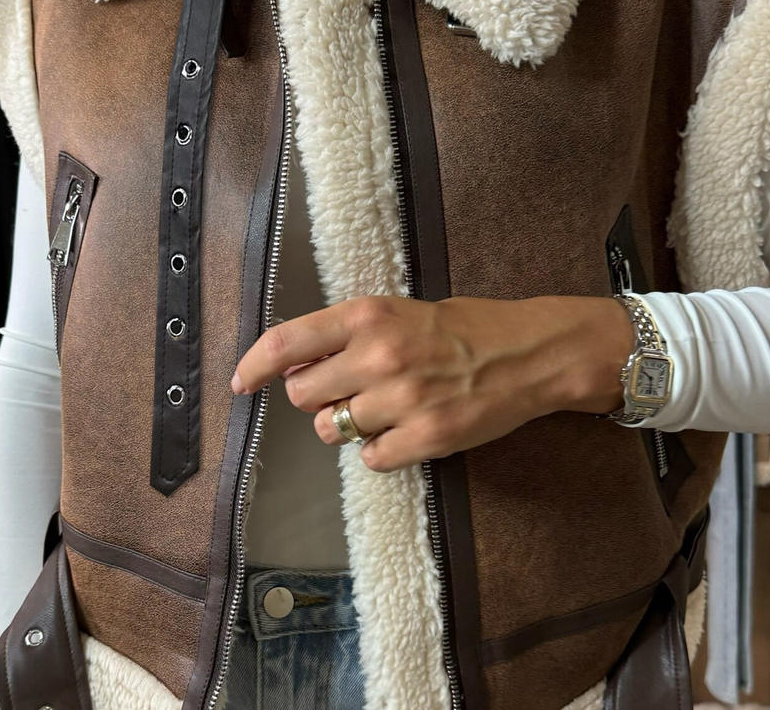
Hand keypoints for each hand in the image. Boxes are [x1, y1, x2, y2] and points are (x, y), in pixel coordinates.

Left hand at [230, 294, 635, 471]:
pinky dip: (380, 449)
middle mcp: (378, 356)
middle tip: (344, 391)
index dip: (254, 365)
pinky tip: (405, 429)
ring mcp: (401, 400)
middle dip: (313, 398)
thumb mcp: (399, 311)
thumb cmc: (465, 327)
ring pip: (331, 430)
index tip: (241, 382)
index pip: (287, 342)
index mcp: (368, 316)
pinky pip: (369, 458)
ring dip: (347, 424)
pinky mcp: (425, 438)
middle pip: (301, 395)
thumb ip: (347, 334)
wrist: (529, 353)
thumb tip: (294, 365)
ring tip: (385, 407)